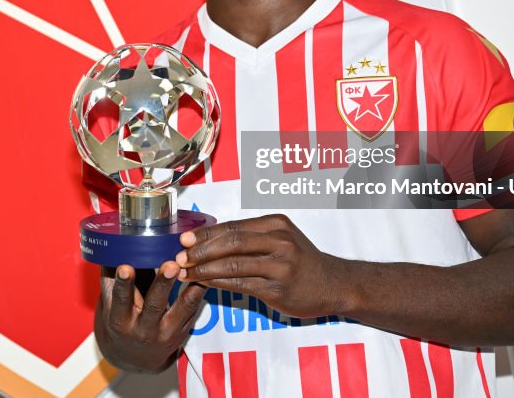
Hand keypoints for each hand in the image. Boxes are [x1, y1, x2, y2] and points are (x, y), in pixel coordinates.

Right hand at [96, 261, 207, 373]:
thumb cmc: (122, 321)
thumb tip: (110, 244)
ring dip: (189, 287)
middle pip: (154, 306)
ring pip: (181, 309)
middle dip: (163, 284)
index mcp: (120, 321)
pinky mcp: (183, 331)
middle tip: (171, 265)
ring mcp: (166, 333)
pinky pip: (194, 309)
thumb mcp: (111, 306)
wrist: (136, 358)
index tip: (125, 267)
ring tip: (196, 268)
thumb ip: (111, 279)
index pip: (121, 300)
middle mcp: (143, 330)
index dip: (123, 284)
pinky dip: (200, 290)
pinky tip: (206, 273)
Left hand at [175, 214, 346, 318]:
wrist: (334, 284)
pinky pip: (240, 284)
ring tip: (184, 272)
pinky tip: (203, 283)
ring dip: (203, 268)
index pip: (232, 226)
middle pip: (230, 242)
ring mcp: (280, 265)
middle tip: (179, 256)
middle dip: (200, 250)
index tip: (184, 239)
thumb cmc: (302, 261)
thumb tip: (208, 239)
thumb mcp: (282, 238)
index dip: (205, 233)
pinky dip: (217, 282)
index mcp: (276, 224)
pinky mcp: (278, 289)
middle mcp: (279, 241)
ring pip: (232, 264)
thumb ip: (251, 237)